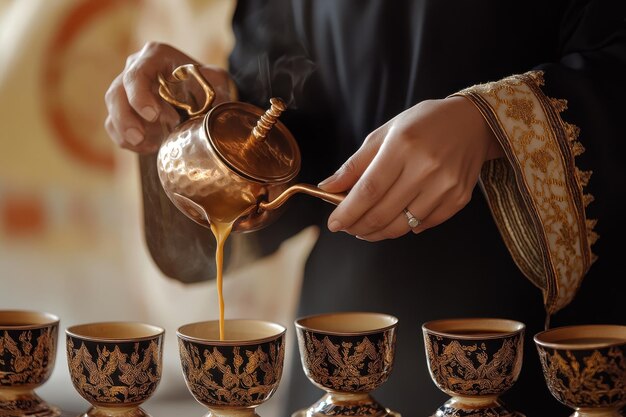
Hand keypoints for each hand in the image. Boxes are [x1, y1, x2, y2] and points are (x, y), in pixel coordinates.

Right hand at [104, 42, 233, 152]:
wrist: (205, 96)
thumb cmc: (209, 86)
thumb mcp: (216, 79)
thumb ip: (212, 80)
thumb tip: (203, 82)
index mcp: (156, 56)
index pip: (137, 73)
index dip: (139, 96)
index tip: (152, 116)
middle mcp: (136, 68)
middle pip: (117, 92)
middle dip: (126, 119)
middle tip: (141, 139)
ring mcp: (127, 88)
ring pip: (112, 110)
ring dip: (126, 132)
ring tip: (150, 145)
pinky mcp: (124, 108)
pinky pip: (114, 125)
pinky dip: (126, 140)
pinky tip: (149, 146)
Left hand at [318, 96, 502, 240]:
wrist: (471, 124)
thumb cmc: (422, 125)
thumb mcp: (384, 134)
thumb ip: (355, 164)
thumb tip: (327, 187)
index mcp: (403, 146)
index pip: (368, 190)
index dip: (348, 211)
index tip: (334, 223)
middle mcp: (426, 167)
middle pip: (383, 212)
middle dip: (358, 226)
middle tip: (347, 227)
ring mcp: (445, 186)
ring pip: (402, 225)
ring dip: (377, 232)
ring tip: (365, 228)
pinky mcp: (458, 199)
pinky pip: (423, 225)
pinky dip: (404, 227)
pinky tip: (395, 219)